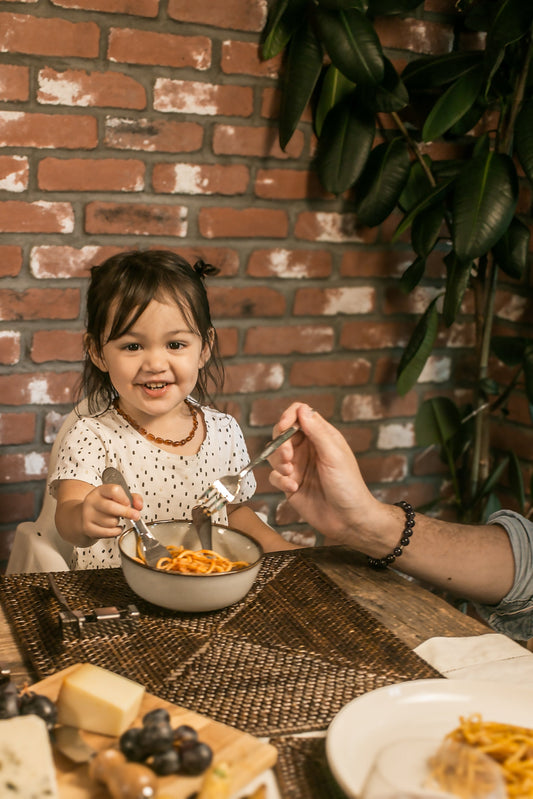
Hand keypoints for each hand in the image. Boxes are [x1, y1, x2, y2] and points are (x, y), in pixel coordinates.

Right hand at [80, 483, 142, 539]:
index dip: (125, 498)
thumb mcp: (117, 497)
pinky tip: (114, 527)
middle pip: (111, 507)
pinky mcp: (88, 528)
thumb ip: (133, 498)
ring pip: (111, 522)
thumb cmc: (105, 505)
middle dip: (127, 512)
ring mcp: (88, 515)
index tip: (129, 503)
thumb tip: (139, 506)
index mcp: (100, 490)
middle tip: (135, 515)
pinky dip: (115, 531)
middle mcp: (92, 501)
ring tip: (113, 518)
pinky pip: (108, 532)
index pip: (114, 491)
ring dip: (117, 522)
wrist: (85, 516)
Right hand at [268, 403, 377, 543]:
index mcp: (321, 437)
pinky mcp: (290, 484)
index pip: (299, 415)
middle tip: (287, 456)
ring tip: (290, 472)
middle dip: (280, 443)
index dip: (288, 417)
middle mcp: (308, 449)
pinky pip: (274, 476)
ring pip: (274, 454)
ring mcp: (298, 466)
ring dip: (278, 462)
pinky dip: (280, 480)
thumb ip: (317, 431)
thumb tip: (302, 409)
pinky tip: (293, 487)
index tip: (284, 427)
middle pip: (282, 434)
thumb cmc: (348, 486)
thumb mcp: (334, 455)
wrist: (348, 519)